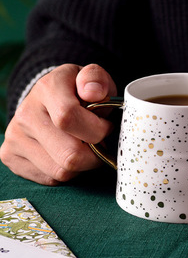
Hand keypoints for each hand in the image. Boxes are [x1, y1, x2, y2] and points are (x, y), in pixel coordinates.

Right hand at [0, 63, 116, 184]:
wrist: (48, 98)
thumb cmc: (79, 92)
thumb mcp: (93, 78)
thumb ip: (97, 79)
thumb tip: (93, 92)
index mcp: (47, 89)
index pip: (69, 118)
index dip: (97, 130)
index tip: (107, 127)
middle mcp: (26, 113)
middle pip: (69, 154)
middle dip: (95, 154)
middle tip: (99, 143)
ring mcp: (14, 136)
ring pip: (61, 172)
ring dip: (82, 165)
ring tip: (84, 147)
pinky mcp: (10, 156)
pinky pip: (49, 179)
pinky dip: (67, 172)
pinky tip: (68, 154)